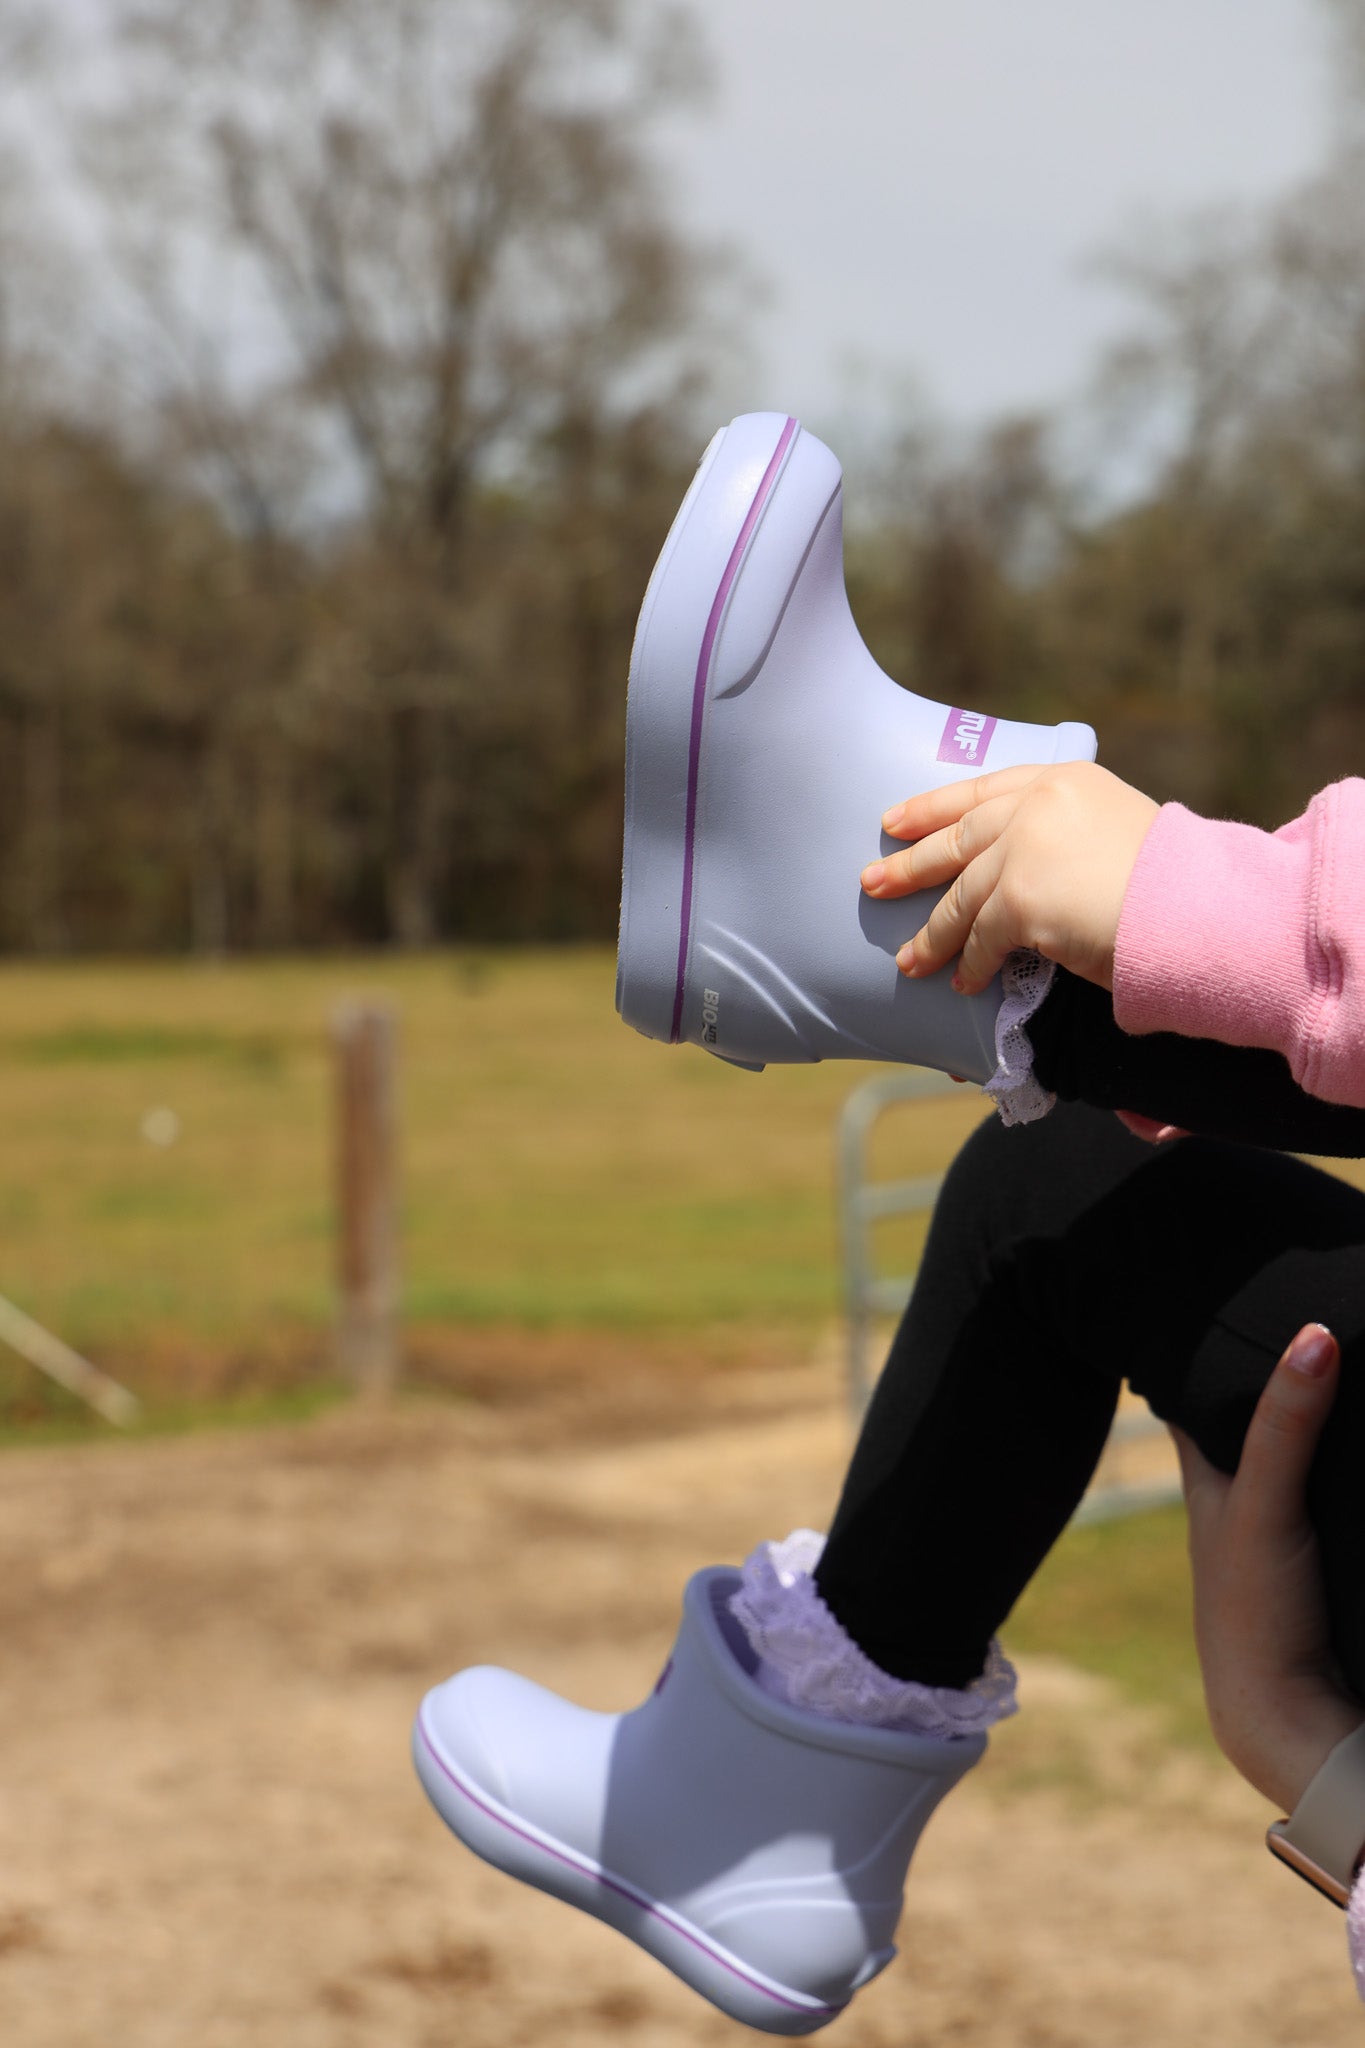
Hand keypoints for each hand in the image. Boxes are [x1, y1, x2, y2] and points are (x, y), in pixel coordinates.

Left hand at [859, 761, 1158, 994]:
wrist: (1200, 908)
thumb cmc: (1169, 882)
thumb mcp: (1115, 832)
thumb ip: (1068, 835)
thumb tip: (1028, 867)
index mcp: (1063, 781)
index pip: (982, 789)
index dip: (933, 806)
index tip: (895, 820)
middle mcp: (1038, 806)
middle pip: (958, 837)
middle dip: (910, 864)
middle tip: (873, 884)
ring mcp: (1025, 849)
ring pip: (963, 896)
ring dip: (934, 934)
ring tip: (909, 960)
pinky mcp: (1022, 898)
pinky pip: (983, 938)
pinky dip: (970, 964)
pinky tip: (961, 983)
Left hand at [1172, 1325, 1364, 1815]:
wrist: (1292, 1720)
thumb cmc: (1253, 1610)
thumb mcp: (1261, 1505)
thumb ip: (1285, 1424)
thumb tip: (1317, 1335)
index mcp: (1206, 1477)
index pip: (1191, 1388)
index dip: (1201, 1339)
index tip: (1219, 1280)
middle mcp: (1238, 1496)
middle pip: (1246, 1411)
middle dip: (1269, 1364)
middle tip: (1301, 1294)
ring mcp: (1283, 1528)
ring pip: (1296, 1447)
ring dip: (1314, 1408)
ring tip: (1346, 1332)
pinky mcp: (1328, 1555)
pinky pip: (1332, 1483)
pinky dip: (1342, 1452)